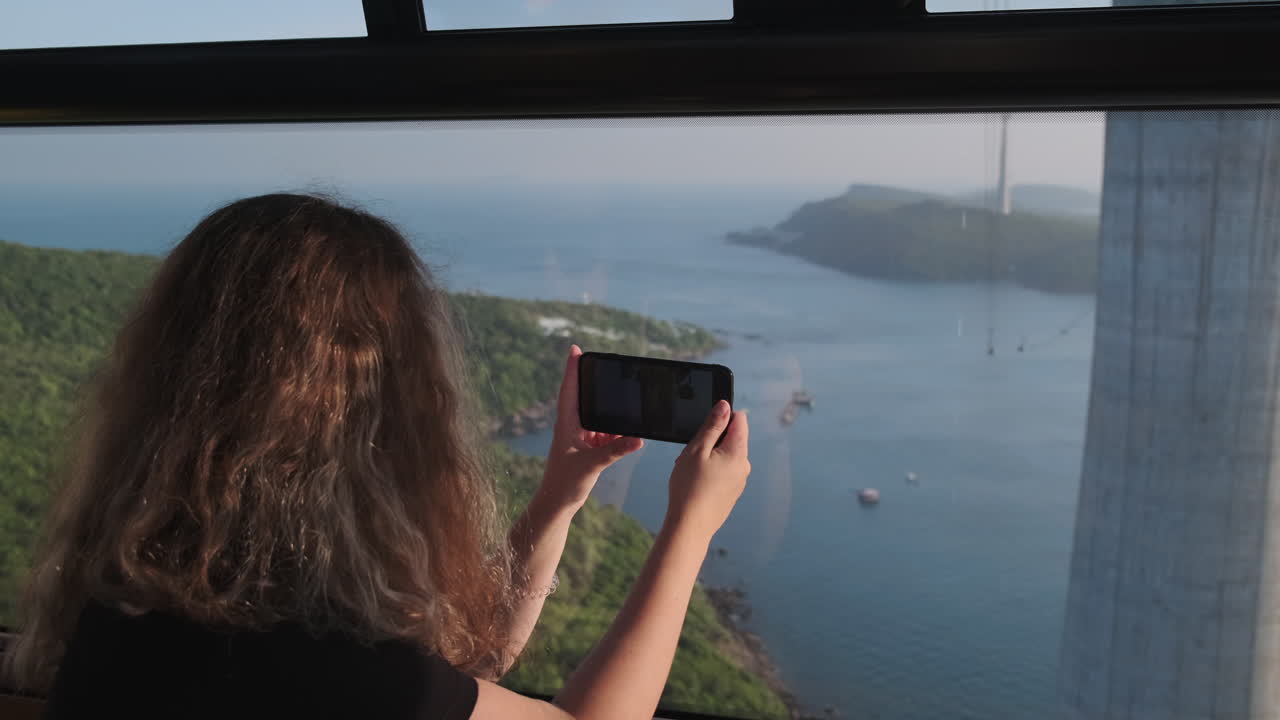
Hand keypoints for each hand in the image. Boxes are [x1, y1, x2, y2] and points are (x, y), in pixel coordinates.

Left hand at [539, 345, 643, 510]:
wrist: (557, 504)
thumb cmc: (565, 484)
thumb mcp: (592, 465)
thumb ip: (615, 450)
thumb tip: (638, 439)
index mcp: (566, 424)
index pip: (569, 390)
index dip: (572, 369)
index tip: (575, 349)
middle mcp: (572, 426)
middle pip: (583, 397)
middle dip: (593, 382)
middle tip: (603, 364)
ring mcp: (580, 437)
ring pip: (596, 415)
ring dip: (608, 410)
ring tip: (623, 400)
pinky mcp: (587, 448)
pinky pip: (603, 432)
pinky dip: (615, 430)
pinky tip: (628, 429)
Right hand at [665, 400, 749, 540]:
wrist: (690, 526)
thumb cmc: (689, 488)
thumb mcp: (697, 450)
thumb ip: (712, 425)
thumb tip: (725, 406)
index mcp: (738, 452)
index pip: (739, 420)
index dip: (721, 417)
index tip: (704, 427)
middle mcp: (744, 465)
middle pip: (731, 438)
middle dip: (711, 440)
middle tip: (692, 455)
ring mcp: (739, 480)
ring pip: (725, 455)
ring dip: (709, 456)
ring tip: (691, 471)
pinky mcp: (732, 491)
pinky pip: (723, 471)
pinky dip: (710, 471)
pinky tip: (696, 483)